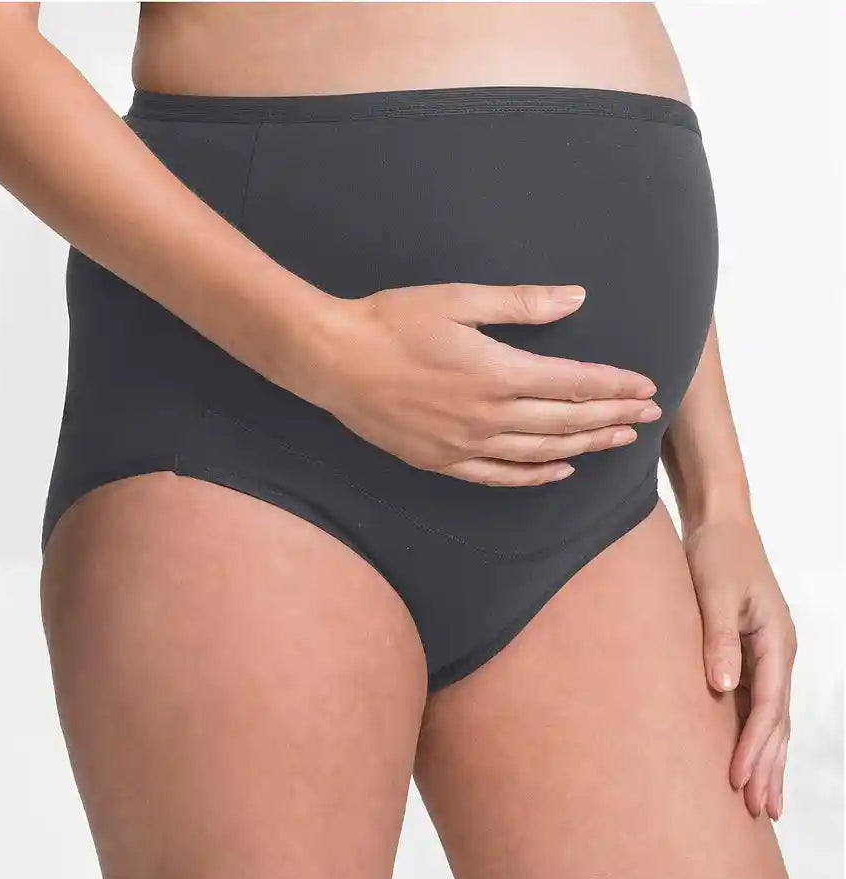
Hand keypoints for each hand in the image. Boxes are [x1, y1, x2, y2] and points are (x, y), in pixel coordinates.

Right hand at [302, 283, 660, 484]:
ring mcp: (466, 444)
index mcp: (498, 373)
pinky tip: (560, 470)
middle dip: (612, 419)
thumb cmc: (392, 321)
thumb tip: (575, 299)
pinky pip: (500, 476)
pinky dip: (535, 475)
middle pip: (566, 422)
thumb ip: (521, 304)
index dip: (615, 388)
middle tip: (648, 418)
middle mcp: (488, 416)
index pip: (574, 385)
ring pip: (541, 452)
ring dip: (585, 447)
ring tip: (618, 441)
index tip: (646, 388)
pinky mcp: (443, 460)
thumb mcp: (458, 299)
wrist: (334, 360)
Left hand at [684, 513, 795, 819]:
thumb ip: (716, 639)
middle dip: (769, 768)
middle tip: (761, 812)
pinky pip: (759, 708)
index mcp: (775, 641)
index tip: (737, 781)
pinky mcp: (751, 657)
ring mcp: (769, 658)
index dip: (753, 747)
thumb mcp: (711, 592)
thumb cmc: (714, 554)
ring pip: (773, 721)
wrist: (720, 525)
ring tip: (766, 806)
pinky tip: (751, 764)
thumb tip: (723, 688)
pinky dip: (757, 739)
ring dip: (769, 762)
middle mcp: (779, 654)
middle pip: (778, 723)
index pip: (768, 707)